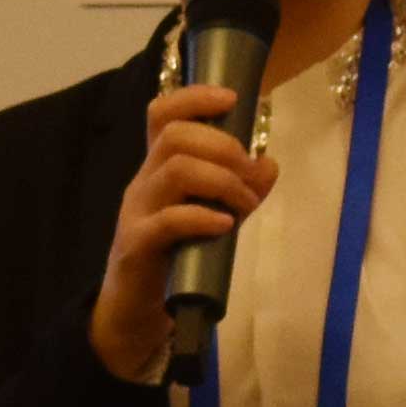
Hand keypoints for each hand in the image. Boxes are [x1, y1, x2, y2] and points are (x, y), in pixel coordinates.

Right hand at [86, 77, 277, 383]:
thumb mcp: (213, 216)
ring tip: (245, 204)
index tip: (232, 98)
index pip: (162, 114)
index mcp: (159, 167)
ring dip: (223, 181)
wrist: (137, 310)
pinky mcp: (137, 246)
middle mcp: (144, 181)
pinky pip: (169, 220)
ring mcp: (137, 212)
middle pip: (175, 136)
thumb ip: (240, 189)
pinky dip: (203, 217)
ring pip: (176, 170)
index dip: (195, 97)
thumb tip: (268, 164)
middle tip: (251, 176)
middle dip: (224, 147)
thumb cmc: (176, 256)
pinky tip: (225, 226)